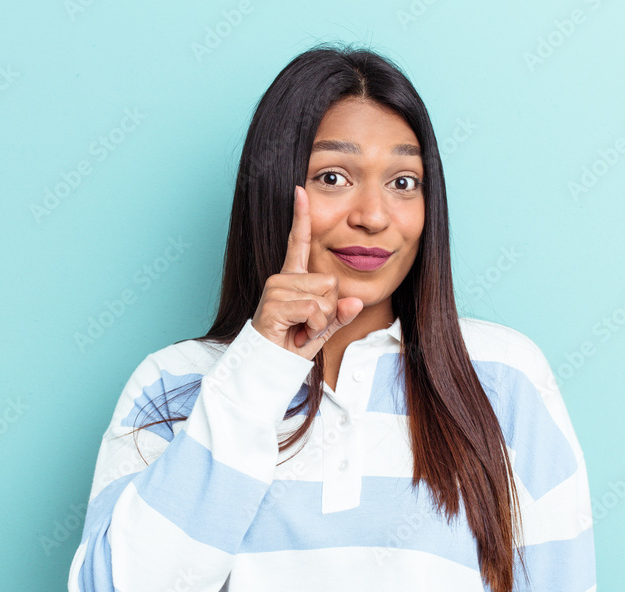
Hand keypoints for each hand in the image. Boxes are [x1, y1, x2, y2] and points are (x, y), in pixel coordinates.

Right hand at [251, 185, 362, 359]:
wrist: (268, 366)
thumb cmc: (292, 345)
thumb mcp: (323, 328)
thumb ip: (339, 314)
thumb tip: (356, 301)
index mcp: (293, 278)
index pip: (298, 242)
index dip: (301, 217)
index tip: (300, 190)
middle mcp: (282, 278)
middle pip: (330, 282)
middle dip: (329, 309)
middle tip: (309, 324)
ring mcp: (276, 289)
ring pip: (324, 297)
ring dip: (320, 321)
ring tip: (301, 329)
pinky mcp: (274, 304)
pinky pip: (314, 309)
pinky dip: (313, 327)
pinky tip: (296, 333)